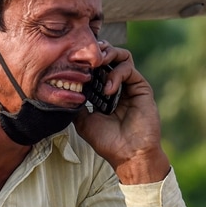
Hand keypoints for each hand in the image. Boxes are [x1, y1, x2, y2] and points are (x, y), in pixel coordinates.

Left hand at [74, 40, 169, 183]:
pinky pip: (129, 69)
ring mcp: (130, 86)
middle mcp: (119, 86)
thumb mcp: (83, 121)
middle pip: (110, 57)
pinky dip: (116, 74)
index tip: (72, 60)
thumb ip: (76, 103)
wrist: (129, 155)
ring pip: (121, 57)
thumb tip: (64, 89)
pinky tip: (108, 89)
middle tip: (85, 56)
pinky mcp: (142, 88)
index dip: (87, 61)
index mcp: (105, 93)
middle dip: (97, 51)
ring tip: (97, 63)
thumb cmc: (107, 142)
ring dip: (108, 55)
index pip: (97, 68)